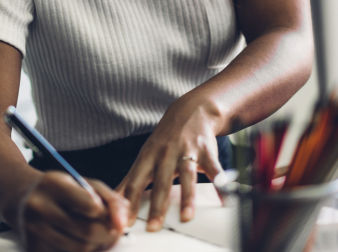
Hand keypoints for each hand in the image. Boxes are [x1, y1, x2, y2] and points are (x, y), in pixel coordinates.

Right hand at [12, 171, 128, 251]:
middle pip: (87, 232)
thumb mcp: (83, 182)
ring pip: (79, 249)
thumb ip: (109, 197)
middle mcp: (40, 207)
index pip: (90, 206)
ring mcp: (34, 229)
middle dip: (109, 235)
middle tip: (115, 232)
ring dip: (97, 246)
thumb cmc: (58, 189)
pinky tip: (82, 241)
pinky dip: (81, 251)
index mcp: (54, 184)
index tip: (114, 217)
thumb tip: (124, 219)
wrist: (21, 197)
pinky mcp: (32, 247)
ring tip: (100, 235)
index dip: (108, 215)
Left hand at [116, 96, 223, 231]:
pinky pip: (214, 169)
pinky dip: (220, 184)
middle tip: (154, 226)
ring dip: (187, 197)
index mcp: (148, 158)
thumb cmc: (165, 140)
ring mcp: (187, 152)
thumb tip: (112, 201)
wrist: (191, 111)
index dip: (130, 202)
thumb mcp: (145, 156)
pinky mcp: (207, 151)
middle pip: (160, 183)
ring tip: (186, 216)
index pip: (136, 183)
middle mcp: (166, 154)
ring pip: (186, 176)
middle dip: (157, 205)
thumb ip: (130, 180)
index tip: (127, 222)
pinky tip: (225, 199)